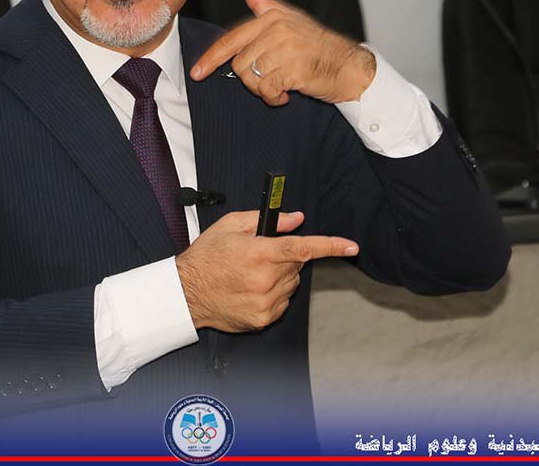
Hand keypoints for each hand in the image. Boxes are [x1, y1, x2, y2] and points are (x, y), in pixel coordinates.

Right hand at [175, 210, 358, 331]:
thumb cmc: (206, 257)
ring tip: (251, 274)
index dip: (331, 246)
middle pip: (296, 264)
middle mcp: (265, 279)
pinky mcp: (263, 318)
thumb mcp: (230, 226)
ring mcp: (265, 302)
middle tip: (260, 255)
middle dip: (285, 257)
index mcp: (258, 253)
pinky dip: (273, 294)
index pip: (303, 247)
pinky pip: (283, 302)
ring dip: (280, 276)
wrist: (187, 293)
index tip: (351, 246)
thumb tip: (295, 219)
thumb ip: (266, 220)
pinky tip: (251, 289)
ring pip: (291, 284)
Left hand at [189, 0, 376, 105]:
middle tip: (271, 79)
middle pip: (239, 64)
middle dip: (250, 79)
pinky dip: (274, 97)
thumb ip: (265, 2)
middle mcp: (277, 30)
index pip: (232, 39)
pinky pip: (268, 90)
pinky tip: (286, 93)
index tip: (197, 73)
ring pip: (251, 78)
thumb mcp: (291, 18)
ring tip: (281, 85)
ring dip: (264, 89)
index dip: (211, 58)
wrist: (348, 65)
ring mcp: (287, 49)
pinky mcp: (295, 69)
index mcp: (271, 18)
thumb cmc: (317, 45)